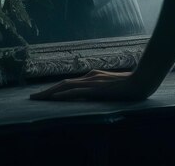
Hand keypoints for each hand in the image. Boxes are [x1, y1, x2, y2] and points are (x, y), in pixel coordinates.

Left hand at [30, 69, 150, 101]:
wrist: (141, 81)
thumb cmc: (129, 84)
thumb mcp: (111, 86)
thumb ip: (101, 88)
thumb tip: (91, 95)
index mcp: (92, 76)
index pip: (69, 83)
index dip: (55, 89)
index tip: (43, 95)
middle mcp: (89, 77)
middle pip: (63, 84)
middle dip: (47, 91)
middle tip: (32, 97)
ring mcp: (93, 82)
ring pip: (66, 87)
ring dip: (50, 93)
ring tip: (37, 98)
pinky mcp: (97, 90)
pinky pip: (77, 93)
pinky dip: (64, 95)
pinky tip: (55, 98)